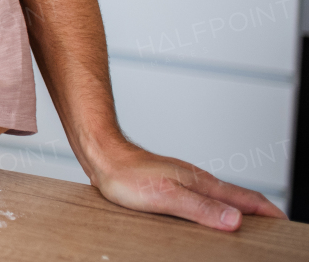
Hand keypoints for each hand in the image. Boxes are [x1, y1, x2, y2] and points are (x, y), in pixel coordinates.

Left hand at [91, 141, 285, 230]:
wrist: (102, 156)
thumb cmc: (127, 177)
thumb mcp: (166, 197)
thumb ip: (201, 209)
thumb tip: (236, 220)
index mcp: (203, 184)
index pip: (246, 198)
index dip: (268, 212)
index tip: (284, 225)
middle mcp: (198, 180)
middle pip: (238, 197)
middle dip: (259, 213)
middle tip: (273, 230)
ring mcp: (185, 180)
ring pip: (221, 196)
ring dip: (239, 210)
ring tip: (248, 226)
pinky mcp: (172, 183)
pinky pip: (203, 197)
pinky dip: (216, 208)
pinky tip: (209, 216)